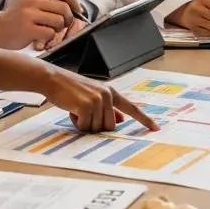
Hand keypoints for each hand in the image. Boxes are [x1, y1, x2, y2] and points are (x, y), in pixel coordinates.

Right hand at [0, 0, 84, 50]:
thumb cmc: (20, 16)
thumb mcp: (35, 1)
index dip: (74, 1)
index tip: (77, 10)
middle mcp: (32, 0)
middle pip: (64, 8)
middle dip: (68, 19)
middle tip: (63, 24)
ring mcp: (29, 14)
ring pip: (59, 21)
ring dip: (58, 29)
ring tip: (49, 29)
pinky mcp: (27, 29)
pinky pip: (50, 33)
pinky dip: (49, 37)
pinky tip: (41, 36)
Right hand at [41, 67, 159, 132]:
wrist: (53, 79)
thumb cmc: (70, 89)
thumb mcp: (92, 96)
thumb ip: (107, 108)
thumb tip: (119, 121)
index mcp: (110, 92)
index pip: (131, 107)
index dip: (144, 119)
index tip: (156, 128)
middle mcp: (107, 95)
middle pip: (110, 127)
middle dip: (96, 126)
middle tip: (83, 114)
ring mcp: (97, 100)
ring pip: (97, 129)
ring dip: (84, 125)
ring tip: (76, 109)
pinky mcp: (86, 106)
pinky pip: (84, 127)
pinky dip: (76, 123)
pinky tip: (71, 110)